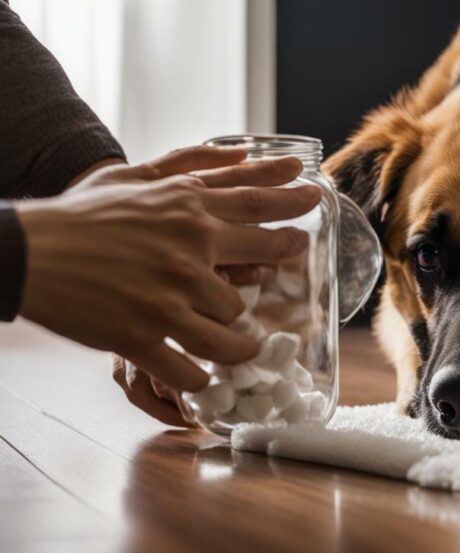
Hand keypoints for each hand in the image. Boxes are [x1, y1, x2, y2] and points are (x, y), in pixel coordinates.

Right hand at [17, 146, 320, 424]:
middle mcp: (187, 254)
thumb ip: (191, 164)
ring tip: (241, 344)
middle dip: (276, 272)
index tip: (315, 198)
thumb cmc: (81, 213)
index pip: (256, 204)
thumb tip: (242, 152)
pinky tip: (203, 376)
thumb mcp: (134, 176)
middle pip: (256, 273)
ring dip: (238, 341)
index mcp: (187, 211)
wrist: (25, 252)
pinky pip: (191, 371)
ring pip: (231, 330)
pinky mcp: (141, 337)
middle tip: (284, 277)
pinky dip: (200, 379)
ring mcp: (166, 298)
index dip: (291, 203)